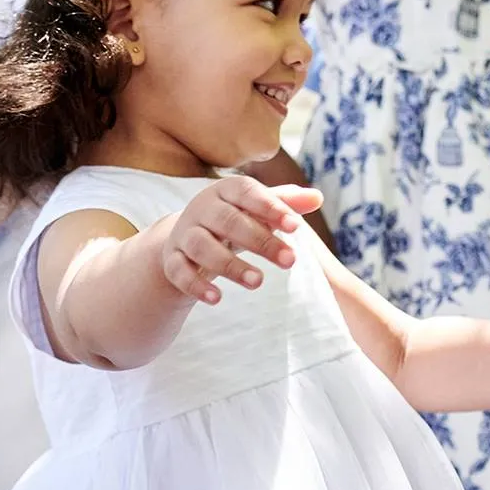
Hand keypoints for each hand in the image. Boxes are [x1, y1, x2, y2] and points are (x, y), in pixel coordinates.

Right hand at [161, 177, 323, 305]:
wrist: (187, 237)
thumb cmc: (232, 220)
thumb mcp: (256, 209)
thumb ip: (285, 203)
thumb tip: (317, 198)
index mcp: (225, 190)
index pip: (248, 193)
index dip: (271, 208)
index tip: (296, 227)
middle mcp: (201, 209)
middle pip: (228, 221)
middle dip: (259, 241)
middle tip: (290, 261)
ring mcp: (184, 235)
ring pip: (202, 247)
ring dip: (230, 265)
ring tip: (258, 282)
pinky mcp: (172, 260)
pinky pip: (179, 272)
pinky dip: (196, 285)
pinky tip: (216, 299)